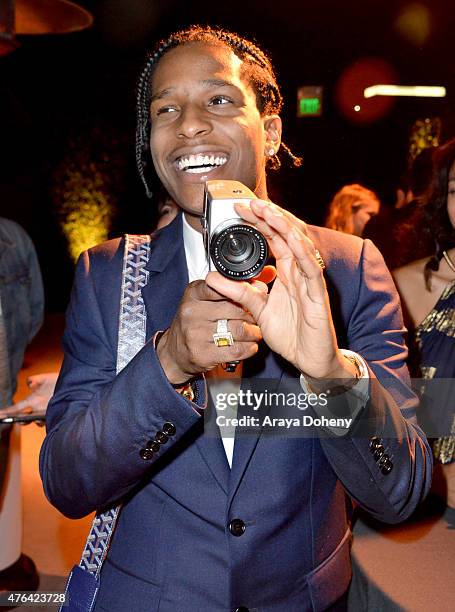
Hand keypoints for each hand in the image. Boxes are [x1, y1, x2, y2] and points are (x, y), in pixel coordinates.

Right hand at [0, 372, 58, 424]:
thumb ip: (35, 379)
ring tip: (38, 418)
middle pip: (25, 418)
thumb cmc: (56, 380)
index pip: (16, 408)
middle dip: (21, 420)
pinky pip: (49, 421)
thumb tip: (29, 384)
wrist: (72, 384)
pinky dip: (47, 421)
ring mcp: (46, 412)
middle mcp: (37, 408)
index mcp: (32, 400)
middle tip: (20, 419)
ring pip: (37, 422)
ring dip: (37, 421)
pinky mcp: (56, 413)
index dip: (7, 412)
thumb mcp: (44, 378)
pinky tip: (49, 417)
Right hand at [156, 280, 262, 384]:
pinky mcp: (203, 354)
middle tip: (258, 318)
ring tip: (255, 332)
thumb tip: (259, 286)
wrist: (174, 353)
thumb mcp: (202, 300)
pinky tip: (250, 345)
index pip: (224, 286)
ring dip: (253, 332)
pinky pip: (236, 349)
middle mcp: (192, 312)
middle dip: (253, 314)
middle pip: (236, 309)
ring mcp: (196, 334)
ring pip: (239, 330)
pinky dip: (248, 348)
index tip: (253, 297)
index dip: (244, 292)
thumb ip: (226, 290)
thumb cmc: (193, 323)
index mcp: (193, 294)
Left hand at [205, 199, 354, 381]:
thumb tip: (212, 277)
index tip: (240, 211)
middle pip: (286, 236)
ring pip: (300, 246)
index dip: (259, 223)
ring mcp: (309, 281)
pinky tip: (293, 239)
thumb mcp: (257, 310)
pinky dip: (303, 253)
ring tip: (268, 211)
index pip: (273, 240)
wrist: (309, 359)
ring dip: (284, 227)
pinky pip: (312, 270)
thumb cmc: (291, 334)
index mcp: (286, 273)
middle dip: (269, 217)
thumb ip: (237, 292)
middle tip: (250, 202)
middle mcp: (299, 272)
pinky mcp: (318, 294)